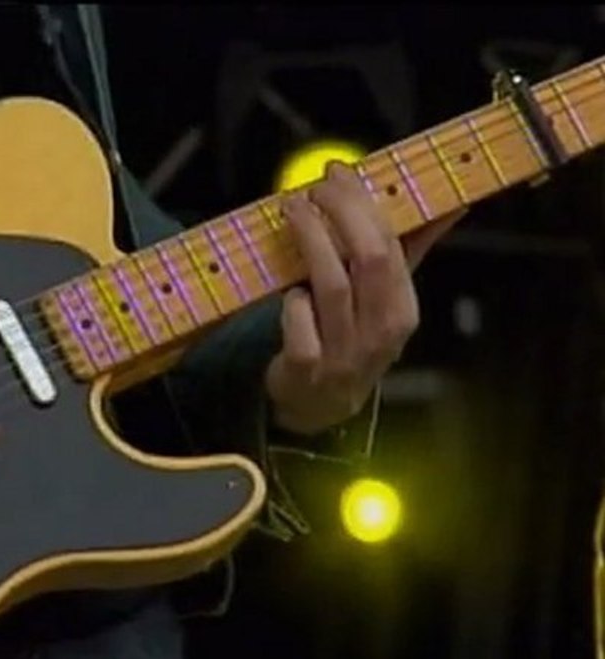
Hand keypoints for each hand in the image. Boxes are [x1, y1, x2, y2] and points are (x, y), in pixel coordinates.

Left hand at [264, 161, 464, 434]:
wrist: (320, 404)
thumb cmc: (354, 337)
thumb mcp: (385, 298)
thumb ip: (410, 251)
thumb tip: (452, 203)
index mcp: (403, 309)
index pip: (392, 247)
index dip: (363, 204)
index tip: (338, 172)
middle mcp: (380, 331)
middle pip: (368, 259)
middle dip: (340, 213)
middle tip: (312, 186)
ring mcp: (344, 352)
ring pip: (332, 286)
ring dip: (311, 241)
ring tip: (292, 210)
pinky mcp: (307, 369)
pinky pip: (299, 324)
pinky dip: (291, 302)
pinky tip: (287, 288)